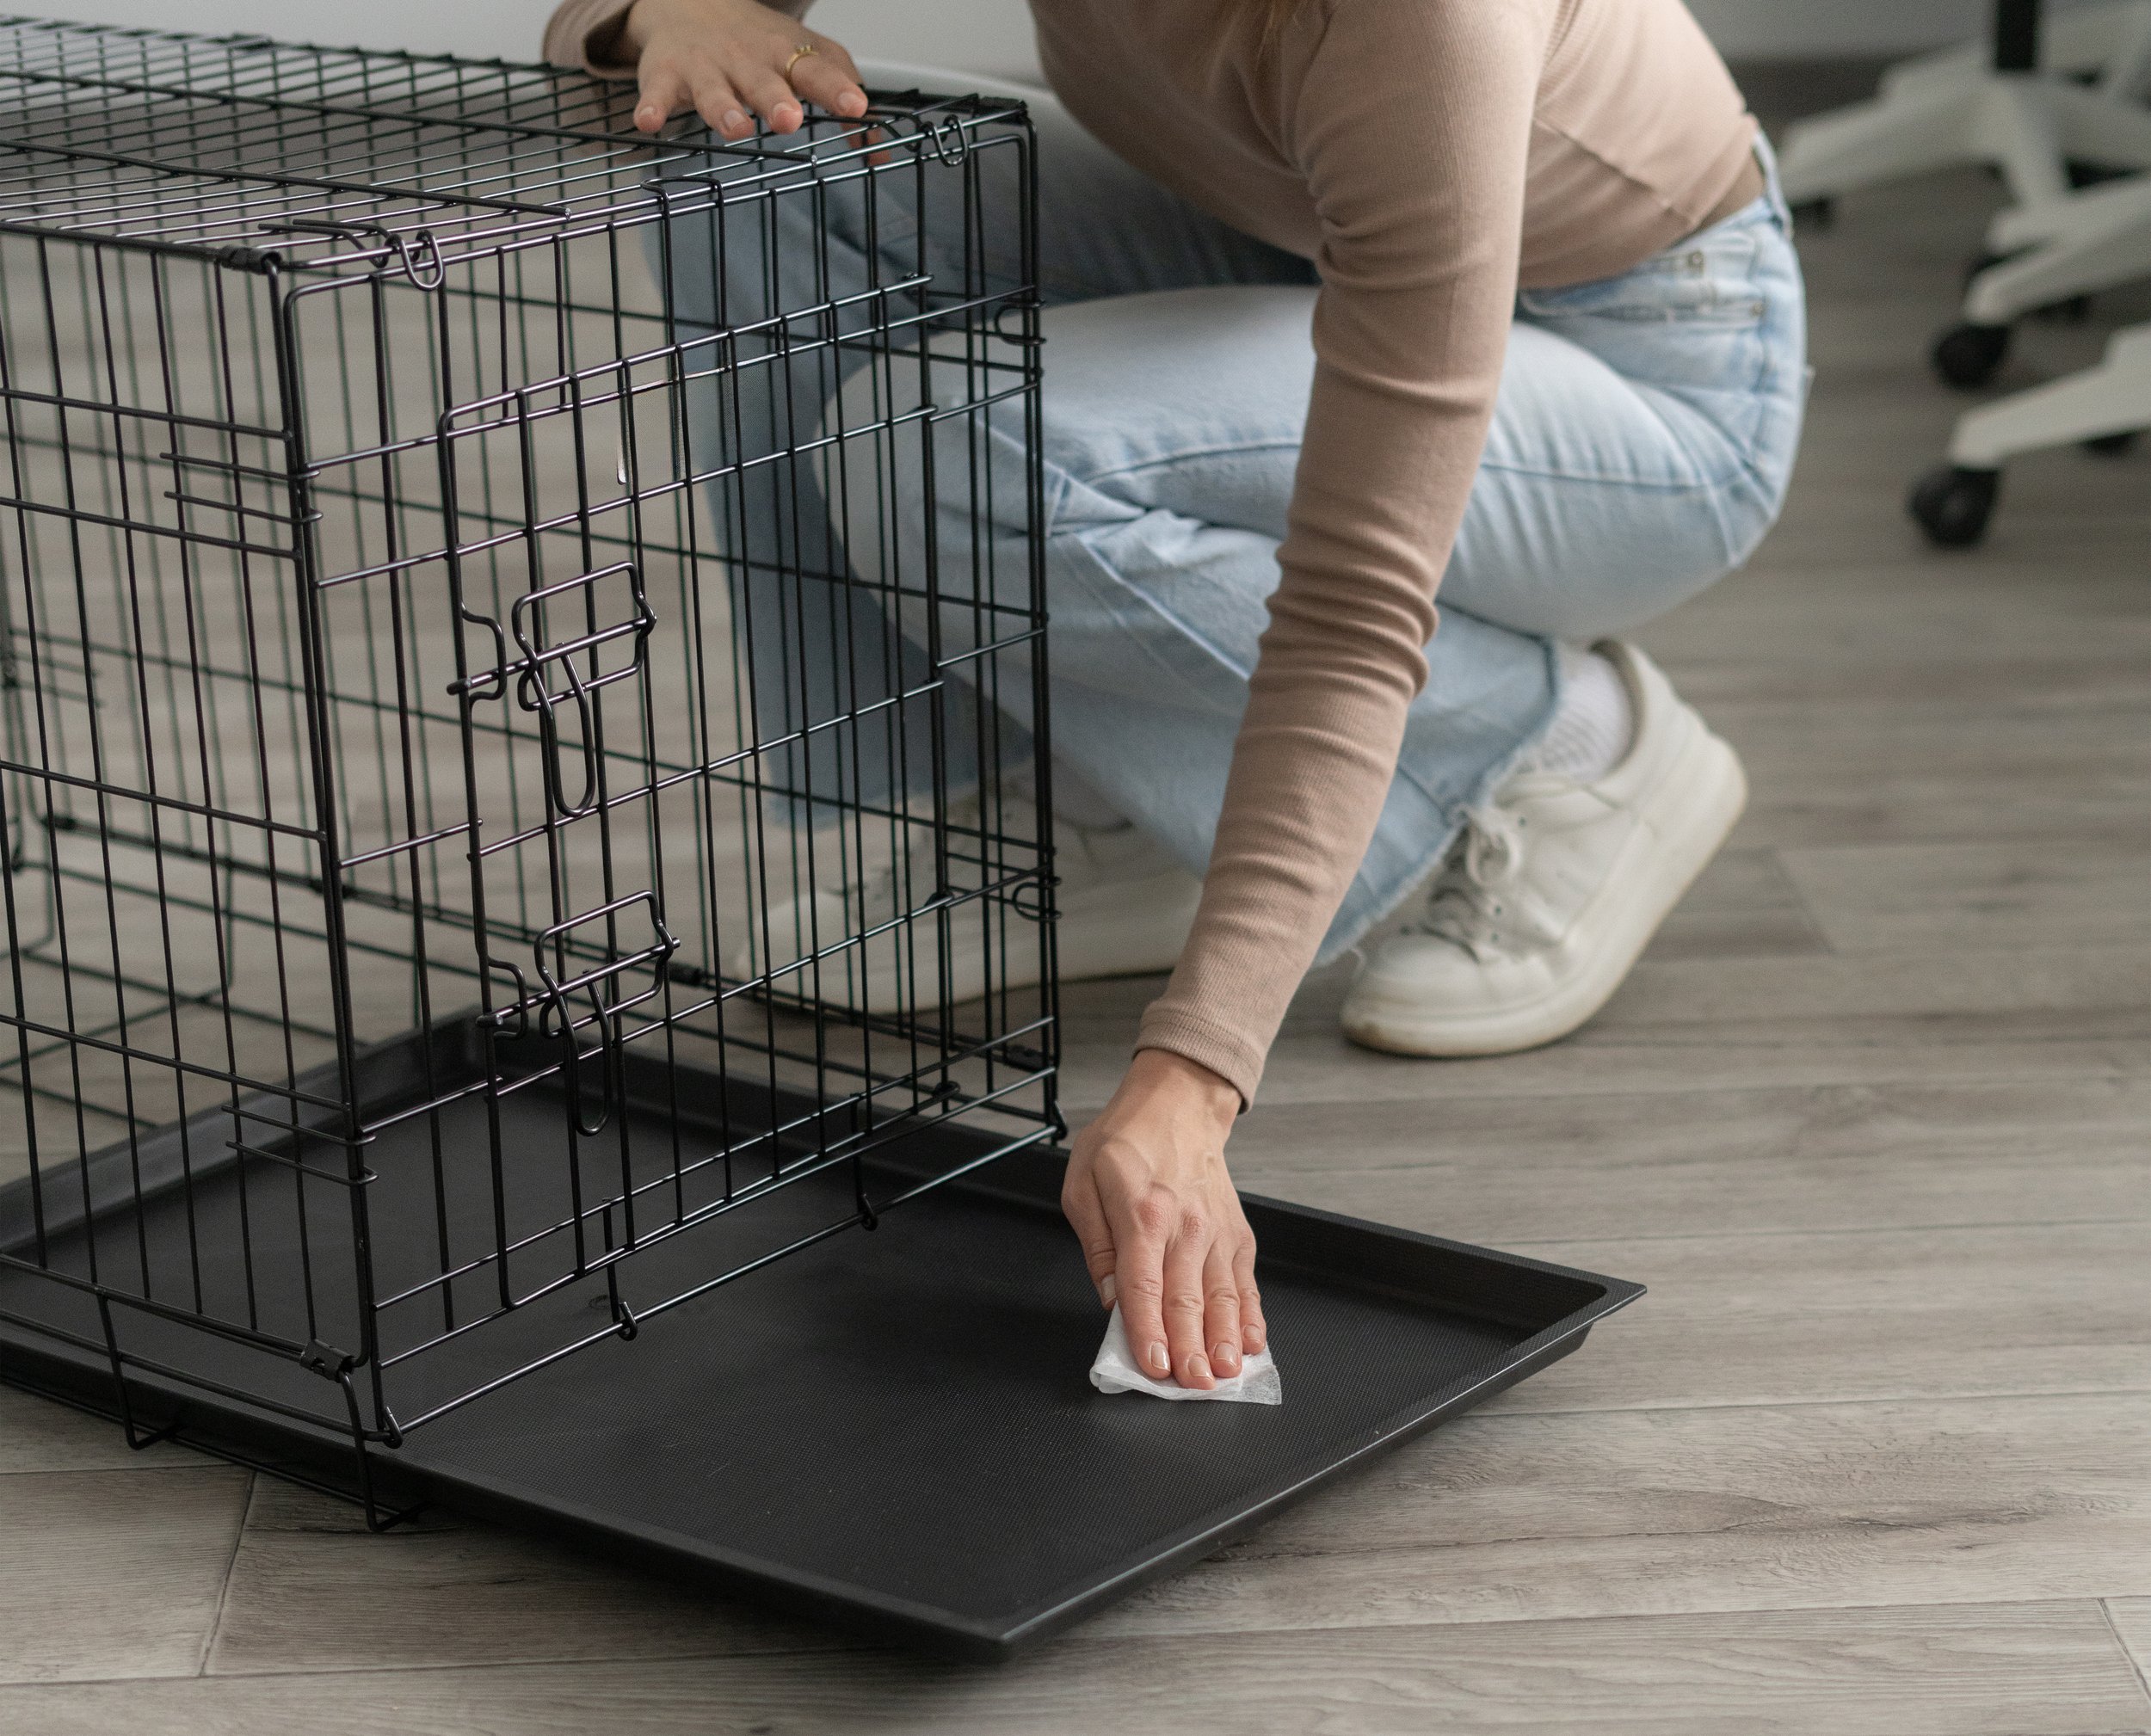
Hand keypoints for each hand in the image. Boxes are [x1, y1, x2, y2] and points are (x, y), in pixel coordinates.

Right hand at [614, 0, 869, 139]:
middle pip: (764, 81)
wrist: (691, 6)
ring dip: (725, 110)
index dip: (836, 89)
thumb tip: (874, 149)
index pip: (816, 70)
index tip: (854, 107)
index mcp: (786, 55)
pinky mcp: (667, 76)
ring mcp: (706, 68)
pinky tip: (649, 123)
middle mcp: (747, 61)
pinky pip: (659, 93)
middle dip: (776, 100)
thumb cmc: (758, 43)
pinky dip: (653, 107)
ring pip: (715, 91)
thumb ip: (840, 95)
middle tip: (788, 119)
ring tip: (736, 128)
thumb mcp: (805, 58)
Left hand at [1061, 1049, 1265, 1390]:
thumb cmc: (1125, 1142)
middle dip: (1191, 1349)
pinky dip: (1252, 1314)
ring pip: (1223, 1295)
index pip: (1144, 1284)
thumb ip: (1096, 1247)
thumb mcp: (1083, 1184)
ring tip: (1227, 1374)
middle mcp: (1185, 1224)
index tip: (1154, 1366)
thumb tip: (1112, 1301)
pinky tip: (1253, 1343)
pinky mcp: (1236, 1234)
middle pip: (1188, 1298)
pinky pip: (1246, 1281)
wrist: (1178, 1104)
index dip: (1149, 1330)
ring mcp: (1216, 1230)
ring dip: (1225, 1339)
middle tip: (1194, 1387)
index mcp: (1141, 1213)